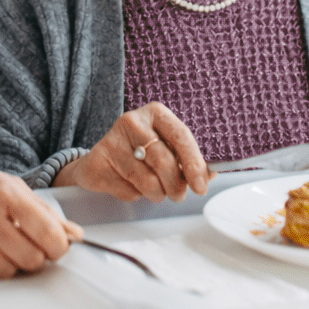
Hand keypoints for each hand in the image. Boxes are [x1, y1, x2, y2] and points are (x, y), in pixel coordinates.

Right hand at [0, 155, 80, 277]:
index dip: (60, 246)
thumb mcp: (5, 184)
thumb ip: (41, 210)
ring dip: (15, 264)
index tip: (58, 246)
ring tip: (6, 246)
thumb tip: (74, 234)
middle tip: (31, 247)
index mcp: (6, 194)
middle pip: (33, 258)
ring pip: (10, 271)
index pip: (49, 233)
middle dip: (38, 257)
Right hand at [53, 102, 212, 201]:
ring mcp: (112, 141)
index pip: (181, 136)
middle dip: (176, 186)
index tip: (201, 185)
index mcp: (155, 113)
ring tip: (154, 190)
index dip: (194, 164)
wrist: (100, 159)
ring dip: (157, 193)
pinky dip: (135, 195)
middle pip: (164, 162)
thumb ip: (187, 158)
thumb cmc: (140, 152)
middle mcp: (132, 122)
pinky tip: (130, 185)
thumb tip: (209, 174)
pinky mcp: (98, 162)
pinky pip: (128, 190)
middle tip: (178, 194)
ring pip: (147, 181)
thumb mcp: (164, 146)